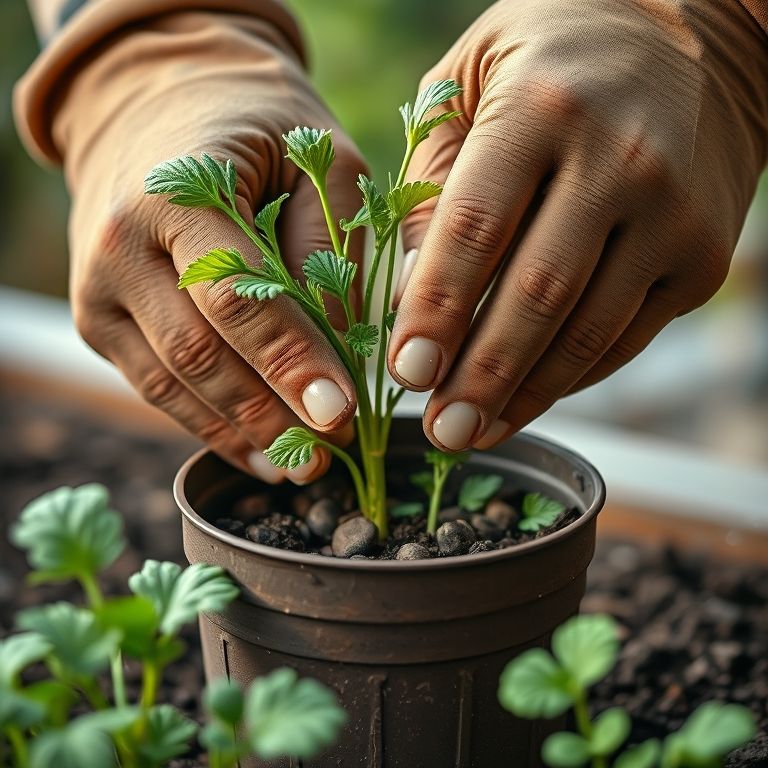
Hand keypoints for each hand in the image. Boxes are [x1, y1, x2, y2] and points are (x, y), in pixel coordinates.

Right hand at [59, 11, 365, 480]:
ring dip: (243, 433)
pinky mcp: (102, 324)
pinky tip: (259, 453)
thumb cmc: (252, 128)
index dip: (289, 360)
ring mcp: (100, 293)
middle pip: (198, 351)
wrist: (156, 109)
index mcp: (172, 194)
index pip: (234, 295)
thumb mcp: (312, 154)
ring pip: (173, 384)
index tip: (340, 411)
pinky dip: (211, 427)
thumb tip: (346, 341)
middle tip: (333, 446)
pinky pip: (157, 389)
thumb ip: (330, 240)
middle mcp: (119, 248)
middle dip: (270, 409)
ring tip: (303, 465)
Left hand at [389, 0, 767, 450]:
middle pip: (536, 295)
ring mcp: (673, 215)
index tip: (405, 374)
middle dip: (478, 376)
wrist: (699, 41)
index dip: (436, 311)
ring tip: (472, 433)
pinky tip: (523, 401)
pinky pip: (626, 339)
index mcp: (541, 108)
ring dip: (522, 395)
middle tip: (437, 431)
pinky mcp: (703, 259)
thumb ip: (432, 180)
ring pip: (587, 331)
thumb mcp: (471, 82)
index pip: (475, 228)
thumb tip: (407, 295)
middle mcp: (619, 161)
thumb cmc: (554, 61)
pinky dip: (569, 379)